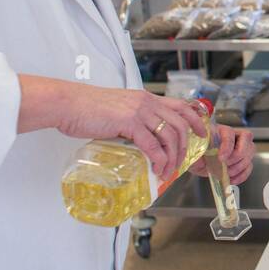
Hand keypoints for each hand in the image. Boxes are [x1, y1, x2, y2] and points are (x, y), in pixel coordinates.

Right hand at [19, 76, 207, 180]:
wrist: (67, 104)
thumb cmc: (87, 109)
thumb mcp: (118, 110)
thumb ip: (133, 121)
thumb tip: (140, 141)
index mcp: (146, 98)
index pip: (181, 105)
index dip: (196, 121)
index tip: (201, 135)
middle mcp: (147, 102)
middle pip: (181, 124)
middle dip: (185, 148)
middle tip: (180, 164)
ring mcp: (139, 111)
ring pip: (171, 136)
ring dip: (174, 157)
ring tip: (167, 171)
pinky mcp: (128, 123)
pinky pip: (153, 144)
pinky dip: (159, 159)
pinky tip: (157, 169)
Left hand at [189, 124, 254, 183]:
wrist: (199, 161)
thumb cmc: (197, 152)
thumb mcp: (193, 152)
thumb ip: (197, 153)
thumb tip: (201, 159)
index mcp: (220, 130)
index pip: (229, 134)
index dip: (228, 146)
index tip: (221, 159)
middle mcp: (233, 136)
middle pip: (246, 140)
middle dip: (237, 156)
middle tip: (226, 166)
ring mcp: (240, 148)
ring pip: (250, 153)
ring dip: (240, 166)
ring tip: (227, 174)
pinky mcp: (243, 160)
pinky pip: (249, 166)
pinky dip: (242, 175)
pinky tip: (231, 180)